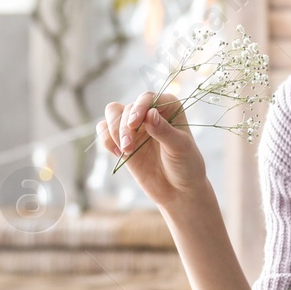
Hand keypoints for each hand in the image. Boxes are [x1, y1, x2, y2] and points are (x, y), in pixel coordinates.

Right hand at [96, 91, 207, 208]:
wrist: (178, 191)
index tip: (134, 123)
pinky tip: (118, 153)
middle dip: (124, 127)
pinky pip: (104, 130)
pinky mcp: (123, 141)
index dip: (138, 107)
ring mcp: (135, 127)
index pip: (147, 98)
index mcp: (169, 107)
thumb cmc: (186, 166)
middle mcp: (150, 113)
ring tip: (125, 151)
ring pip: (112, 114)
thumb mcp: (180, 147)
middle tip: (128, 147)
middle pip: (126, 108)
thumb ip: (164, 131)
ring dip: (113, 131)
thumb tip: (150, 113)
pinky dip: (106, 139)